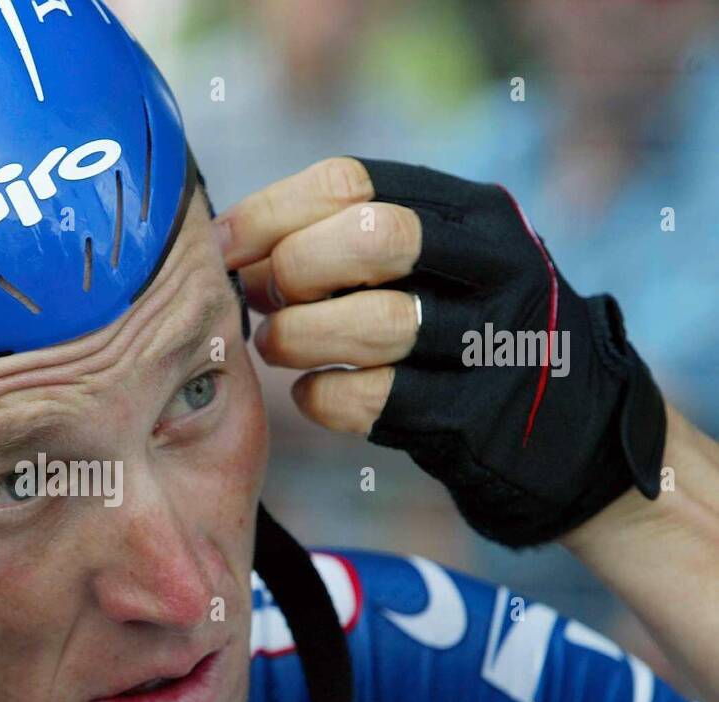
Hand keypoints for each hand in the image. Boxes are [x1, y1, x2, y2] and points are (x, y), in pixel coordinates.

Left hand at [217, 157, 665, 546]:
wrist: (562, 432)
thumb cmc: (460, 333)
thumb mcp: (434, 266)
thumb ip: (350, 242)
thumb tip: (229, 245)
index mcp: (474, 213)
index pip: (354, 181)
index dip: (271, 213)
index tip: (226, 248)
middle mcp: (496, 268)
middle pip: (374, 238)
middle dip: (293, 269)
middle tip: (262, 299)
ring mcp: (492, 346)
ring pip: (378, 324)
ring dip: (299, 335)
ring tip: (275, 346)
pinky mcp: (474, 420)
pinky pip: (376, 402)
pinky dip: (323, 397)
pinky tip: (312, 393)